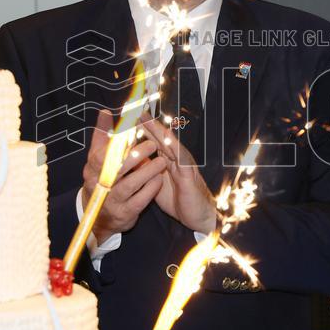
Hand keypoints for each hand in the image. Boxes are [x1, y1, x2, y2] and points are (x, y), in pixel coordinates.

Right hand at [84, 110, 167, 243]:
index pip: (100, 156)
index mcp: (92, 170)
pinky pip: (139, 201)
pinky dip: (150, 189)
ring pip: (129, 185)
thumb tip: (105, 112)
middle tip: (152, 145)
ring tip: (161, 161)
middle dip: (134, 156)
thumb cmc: (102, 179)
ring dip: (146, 172)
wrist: (101, 217)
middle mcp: (99, 186)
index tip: (131, 132)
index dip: (115, 144)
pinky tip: (159, 179)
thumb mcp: (98, 159)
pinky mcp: (124, 213)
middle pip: (115, 170)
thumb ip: (102, 135)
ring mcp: (112, 201)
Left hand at [139, 112, 216, 234]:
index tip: (131, 120)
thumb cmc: (179, 201)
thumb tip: (132, 163)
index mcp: (167, 162)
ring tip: (149, 120)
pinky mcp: (189, 174)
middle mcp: (176, 160)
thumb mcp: (156, 185)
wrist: (198, 217)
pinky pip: (182, 158)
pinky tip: (168, 138)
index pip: (154, 143)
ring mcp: (183, 165)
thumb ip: (147, 173)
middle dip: (150, 125)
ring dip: (160, 131)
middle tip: (138, 112)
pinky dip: (175, 147)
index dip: (144, 132)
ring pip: (171, 144)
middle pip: (161, 139)